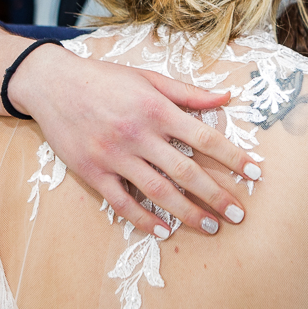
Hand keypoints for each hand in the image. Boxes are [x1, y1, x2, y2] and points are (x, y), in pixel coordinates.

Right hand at [12, 46, 261, 238]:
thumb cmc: (105, 78)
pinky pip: (121, 202)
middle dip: (216, 194)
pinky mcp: (93, 171)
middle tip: (238, 214)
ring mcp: (114, 155)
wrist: (53, 84)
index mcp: (156, 109)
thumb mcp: (149, 78)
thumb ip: (188, 93)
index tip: (255, 173)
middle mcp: (138, 134)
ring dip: (186, 212)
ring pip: (157, 191)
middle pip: (185, 171)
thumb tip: (226, 98)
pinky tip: (164, 230)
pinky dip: (143, 219)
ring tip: (209, 226)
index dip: (232, 157)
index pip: (204, 138)